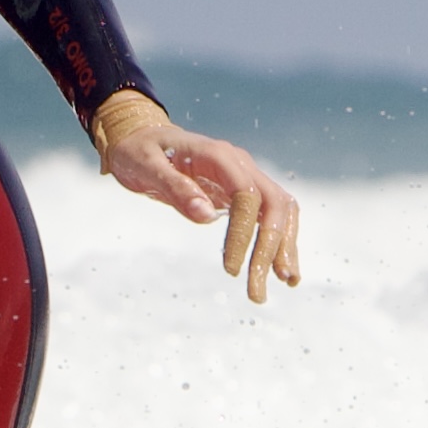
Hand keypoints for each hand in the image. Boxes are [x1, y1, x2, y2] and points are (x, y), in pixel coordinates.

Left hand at [89, 90, 303, 303]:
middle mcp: (240, 164)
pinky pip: (271, 215)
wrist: (142, 138)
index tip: (231, 270)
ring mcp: (245, 177)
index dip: (243, 234)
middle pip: (274, 204)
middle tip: (258, 289)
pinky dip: (281, 240)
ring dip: (285, 246)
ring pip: (281, 210)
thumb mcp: (145, 167)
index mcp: (218, 155)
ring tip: (287, 281)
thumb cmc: (140, 152)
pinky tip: (281, 269)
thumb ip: (176, 188)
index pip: (246, 196)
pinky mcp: (244, 192)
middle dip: (272, 247)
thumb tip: (206, 216)